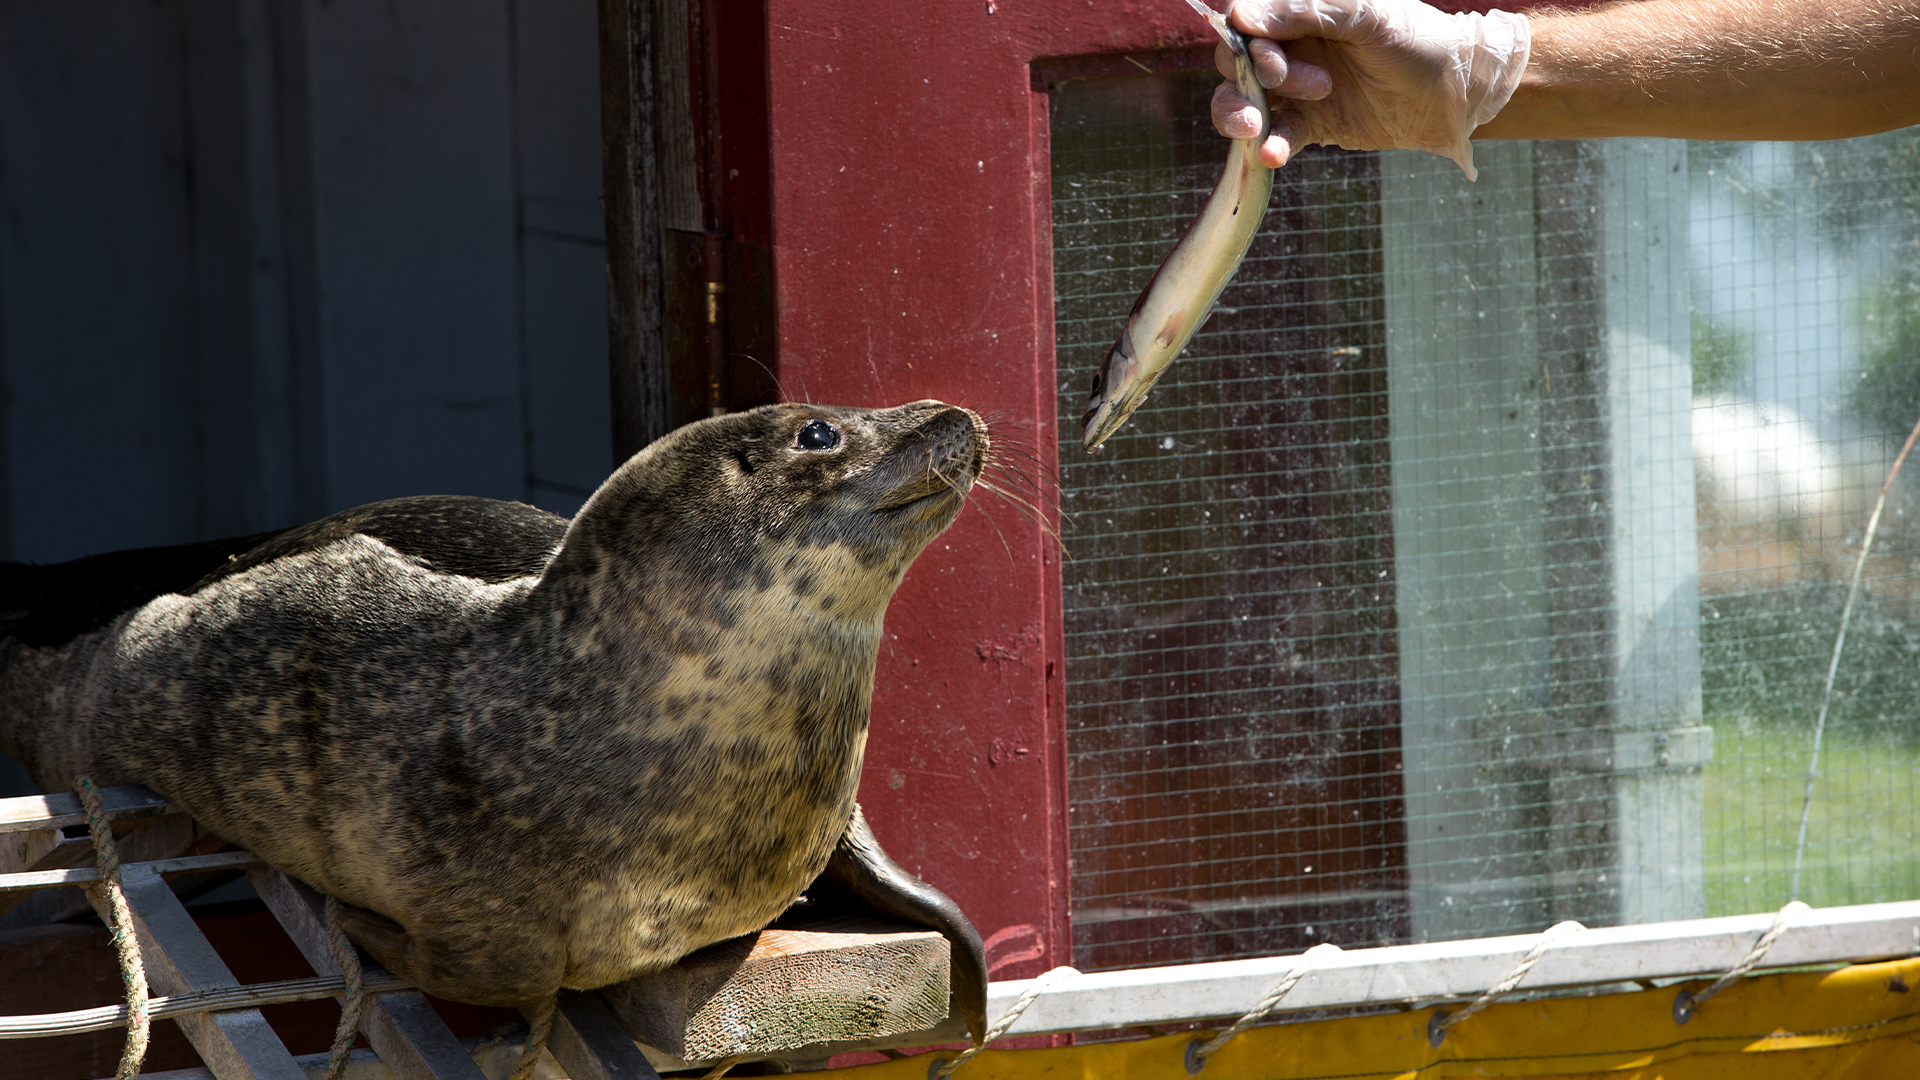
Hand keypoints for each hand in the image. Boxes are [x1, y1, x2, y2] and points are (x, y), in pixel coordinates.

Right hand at [1210, 0, 1529, 179]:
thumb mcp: (1366, 14)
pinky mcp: (1311, 127)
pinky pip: (1276, 137)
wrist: (1456, 92)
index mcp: (1302, 11)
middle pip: (1237, 63)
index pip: (1246, 19)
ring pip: (1244, 102)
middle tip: (1282, 81)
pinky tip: (1274, 154)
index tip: (1265, 54)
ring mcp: (1298, 90)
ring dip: (1241, 115)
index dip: (1243, 39)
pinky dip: (1270, 147)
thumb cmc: (1416, 39)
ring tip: (1256, 129)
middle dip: (1248, 78)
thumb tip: (1241, 16)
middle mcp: (1293, 47)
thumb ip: (1306, 10)